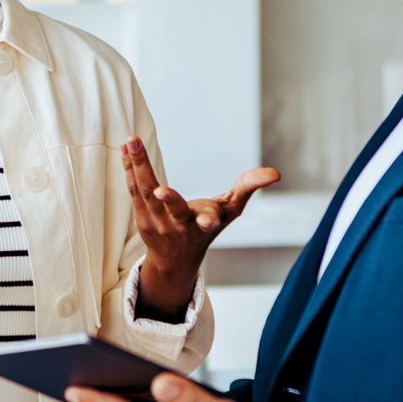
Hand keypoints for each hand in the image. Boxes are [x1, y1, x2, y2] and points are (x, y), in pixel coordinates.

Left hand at [122, 136, 279, 316]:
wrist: (174, 259)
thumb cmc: (206, 227)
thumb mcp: (231, 209)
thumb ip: (249, 187)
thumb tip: (276, 173)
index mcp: (205, 226)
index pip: (209, 222)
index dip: (209, 219)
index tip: (210, 219)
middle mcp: (180, 227)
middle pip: (172, 210)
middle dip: (167, 198)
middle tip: (159, 187)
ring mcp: (157, 223)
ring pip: (146, 194)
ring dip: (138, 167)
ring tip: (132, 142)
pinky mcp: (141, 216)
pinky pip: (134, 190)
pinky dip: (129, 168)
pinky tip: (126, 148)